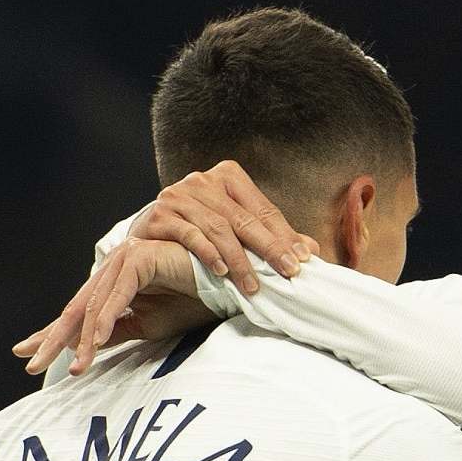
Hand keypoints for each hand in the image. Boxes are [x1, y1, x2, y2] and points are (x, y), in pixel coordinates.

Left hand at [13, 239, 210, 377]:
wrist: (225, 288)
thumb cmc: (191, 303)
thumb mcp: (146, 326)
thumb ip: (114, 332)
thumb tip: (83, 349)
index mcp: (112, 284)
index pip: (77, 313)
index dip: (52, 335)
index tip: (28, 356)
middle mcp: (113, 268)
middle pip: (77, 308)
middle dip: (54, 339)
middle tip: (32, 363)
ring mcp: (124, 259)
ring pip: (95, 305)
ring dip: (83, 339)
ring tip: (75, 367)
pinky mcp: (140, 257)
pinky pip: (118, 294)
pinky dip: (106, 319)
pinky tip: (94, 343)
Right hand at [132, 160, 311, 296]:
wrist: (148, 237)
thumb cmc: (200, 234)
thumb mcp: (237, 232)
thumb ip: (271, 238)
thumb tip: (313, 251)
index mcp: (227, 176)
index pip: (262, 209)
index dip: (284, 235)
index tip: (303, 260)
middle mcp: (202, 180)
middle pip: (243, 218)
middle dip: (269, 248)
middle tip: (288, 272)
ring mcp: (178, 195)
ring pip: (218, 228)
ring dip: (239, 259)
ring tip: (254, 284)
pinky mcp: (160, 214)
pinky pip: (189, 234)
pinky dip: (208, 254)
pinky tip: (222, 272)